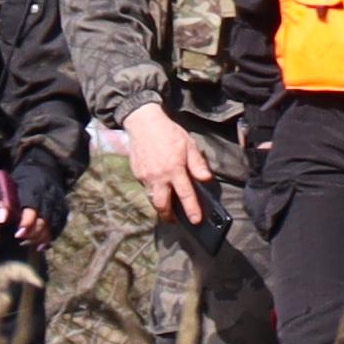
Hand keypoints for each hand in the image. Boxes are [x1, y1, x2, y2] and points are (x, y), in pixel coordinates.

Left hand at [0, 164, 63, 250]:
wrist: (44, 168)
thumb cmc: (21, 180)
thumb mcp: (9, 186)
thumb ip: (4, 202)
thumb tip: (1, 219)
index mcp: (33, 190)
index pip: (32, 208)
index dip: (27, 223)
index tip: (18, 234)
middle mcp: (49, 196)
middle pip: (44, 220)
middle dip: (33, 233)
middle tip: (21, 239)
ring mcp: (58, 203)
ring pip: (53, 226)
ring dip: (41, 237)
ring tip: (28, 242)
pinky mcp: (63, 209)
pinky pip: (59, 227)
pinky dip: (50, 237)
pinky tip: (40, 244)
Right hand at [121, 102, 214, 225]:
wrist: (143, 122)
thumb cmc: (168, 132)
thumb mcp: (188, 145)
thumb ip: (197, 164)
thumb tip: (206, 179)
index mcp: (174, 169)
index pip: (185, 195)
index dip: (191, 209)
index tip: (196, 221)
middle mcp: (159, 176)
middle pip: (162, 205)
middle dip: (169, 216)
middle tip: (175, 220)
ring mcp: (145, 177)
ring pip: (152, 199)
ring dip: (160, 205)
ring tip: (167, 207)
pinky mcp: (137, 174)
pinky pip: (146, 188)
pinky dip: (153, 191)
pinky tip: (159, 187)